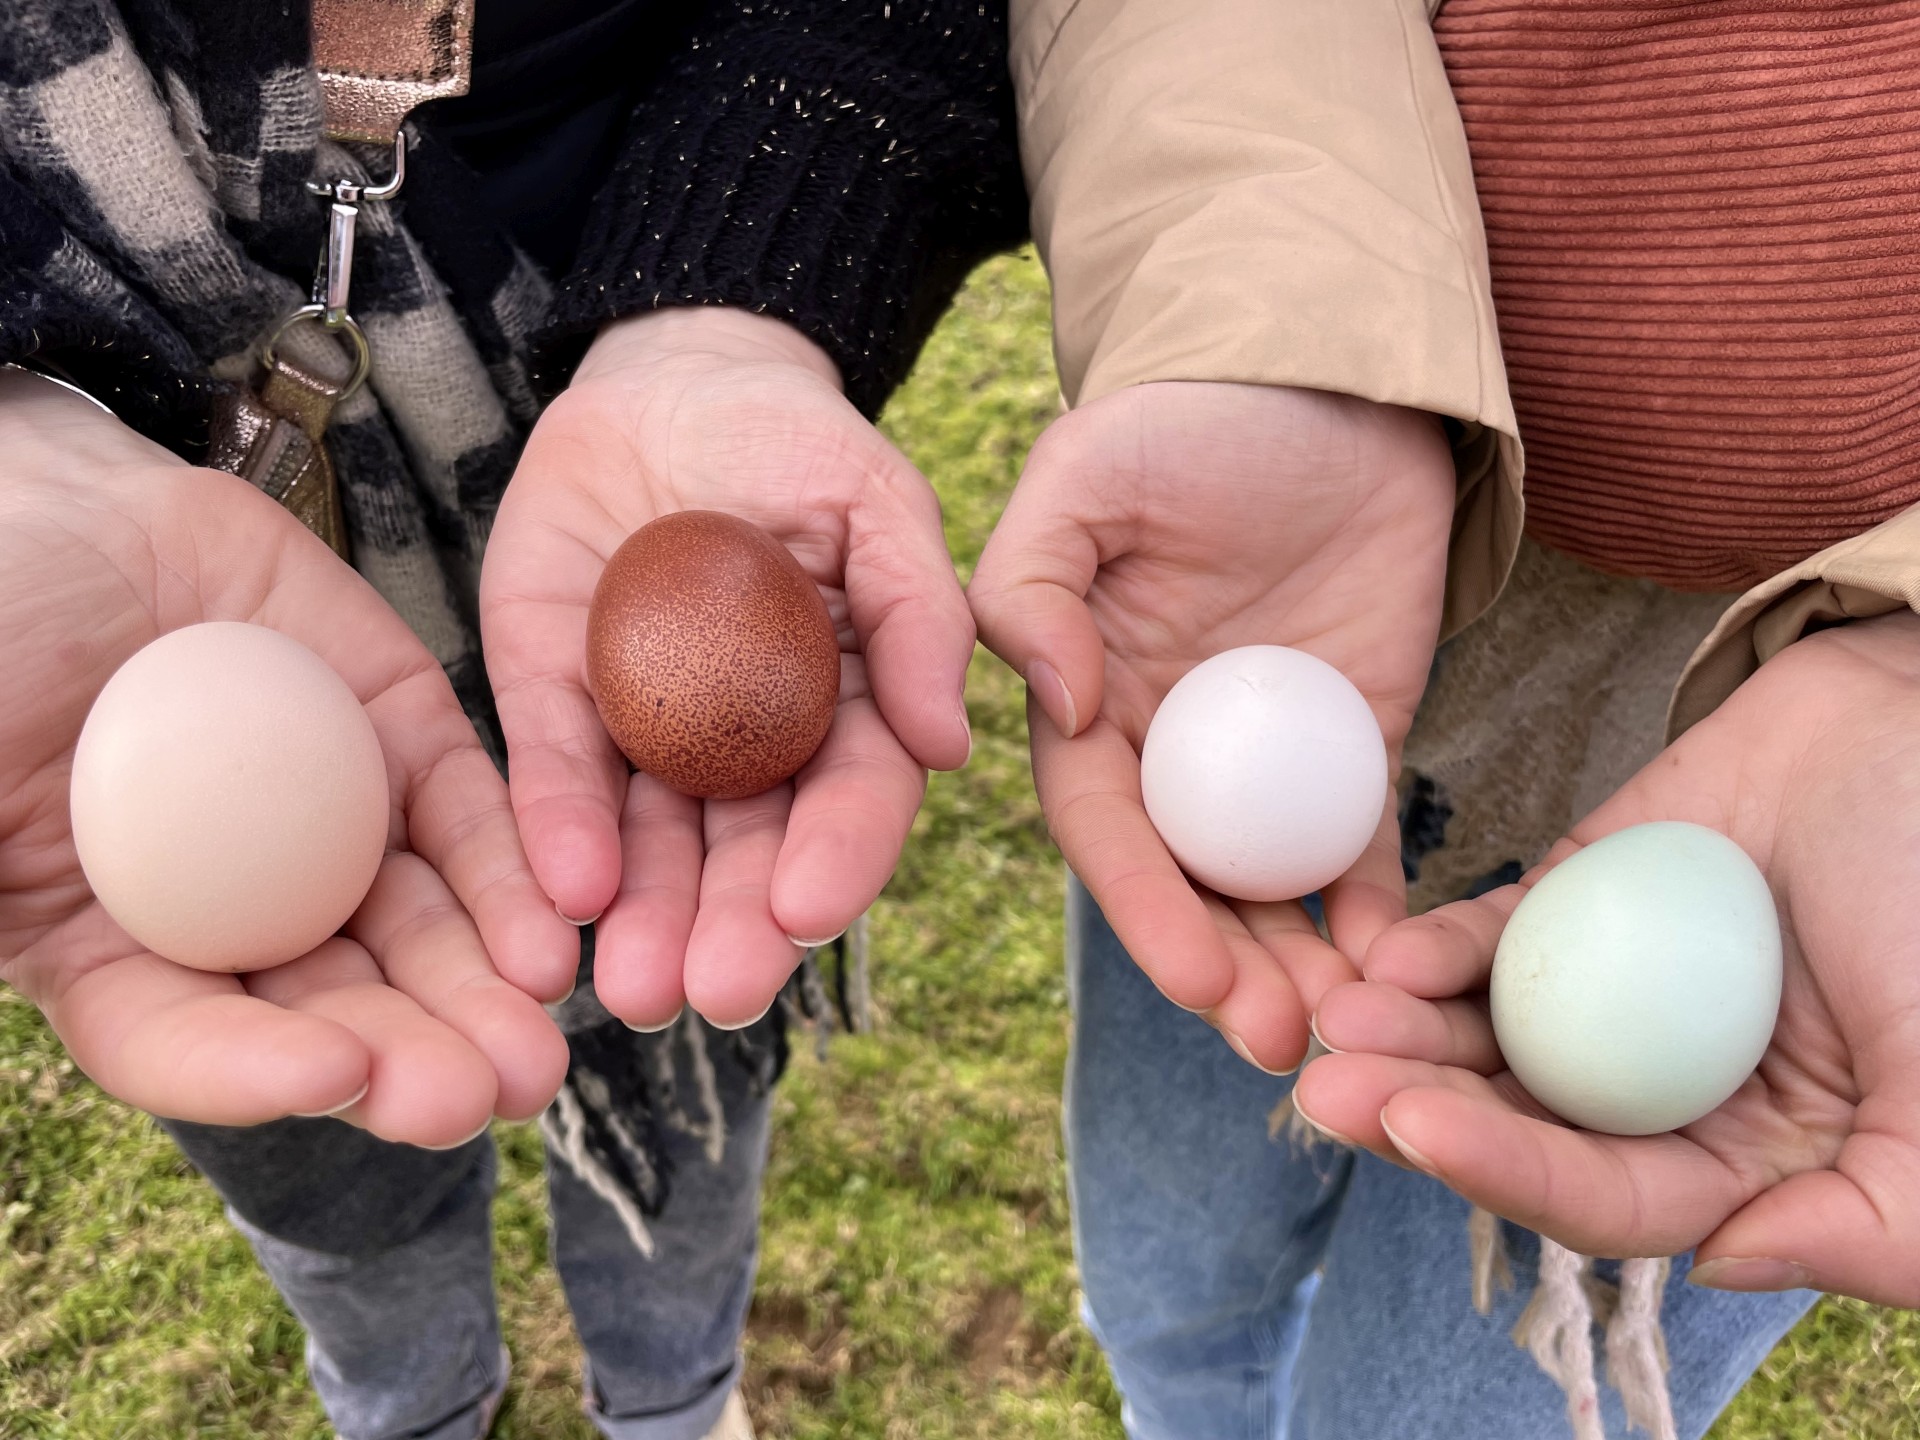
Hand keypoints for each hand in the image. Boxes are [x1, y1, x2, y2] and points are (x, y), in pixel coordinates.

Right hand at [0, 372, 571, 1144]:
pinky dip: (510, 874)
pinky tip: (553, 931)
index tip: (333, 1077)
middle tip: (485, 1096)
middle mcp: (232, 902)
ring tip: (539, 1042)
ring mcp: (324, 822)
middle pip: (330, 1007)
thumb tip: (2, 959)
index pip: (184, 1037)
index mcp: (106, 941)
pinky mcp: (400, 738)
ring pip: (417, 929)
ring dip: (479, 990)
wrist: (57, 500)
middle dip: (412, 1057)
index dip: (252, 1072)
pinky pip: (468, 815)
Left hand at [480, 308, 971, 1028]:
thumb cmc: (797, 439)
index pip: (852, 800)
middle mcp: (749, 742)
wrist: (671, 376)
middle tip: (707, 991)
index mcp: (844, 708)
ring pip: (650, 843)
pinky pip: (556, 769)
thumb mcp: (879, 504)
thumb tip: (951, 745)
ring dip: (645, 917)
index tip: (807, 912)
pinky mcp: (555, 695)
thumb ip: (921, 614)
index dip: (837, 860)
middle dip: (730, 928)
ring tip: (630, 987)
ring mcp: (650, 726)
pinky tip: (563, 890)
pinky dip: (559, 829)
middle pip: (747, 853)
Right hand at [969, 383, 1455, 1070]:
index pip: (1105, 826)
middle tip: (1281, 1038)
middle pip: (1190, 884)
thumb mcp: (1086, 478)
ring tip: (1351, 1035)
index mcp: (1091, 703)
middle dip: (1229, 972)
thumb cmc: (1190, 417)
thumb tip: (1064, 710)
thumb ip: (1033, 589)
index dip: (1143, 905)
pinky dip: (1382, 911)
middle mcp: (1170, 750)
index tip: (1193, 976)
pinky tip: (1407, 966)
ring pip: (1274, 889)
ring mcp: (1269, 758)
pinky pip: (1364, 846)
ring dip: (1302, 968)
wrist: (1331, 379)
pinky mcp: (1360, 745)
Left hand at [1297, 612, 1919, 1303]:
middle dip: (1416, 1112)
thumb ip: (1877, 1219)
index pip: (1604, 1197)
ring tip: (1334, 1020)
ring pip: (1485, 1040)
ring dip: (1403, 1037)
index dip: (1508, 1173)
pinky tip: (1386, 956)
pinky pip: (1491, 942)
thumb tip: (1721, 1261)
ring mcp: (1607, 997)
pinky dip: (1436, 952)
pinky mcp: (1574, 906)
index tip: (1415, 1130)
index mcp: (1743, 1160)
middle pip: (1517, 1124)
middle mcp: (1658, 1091)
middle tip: (1326, 1090)